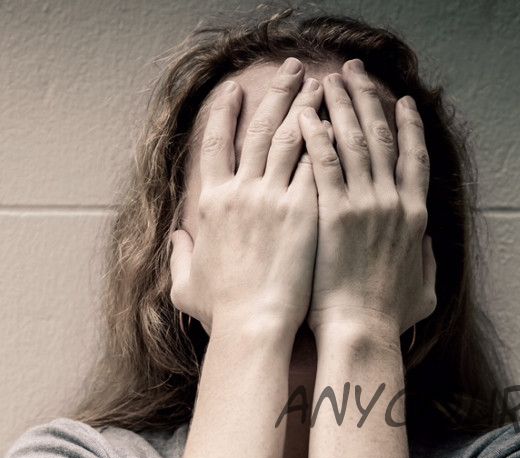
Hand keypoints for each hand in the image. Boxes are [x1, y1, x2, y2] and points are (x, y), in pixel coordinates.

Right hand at [169, 58, 323, 337]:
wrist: (255, 325)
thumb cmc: (222, 311)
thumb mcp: (185, 283)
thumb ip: (179, 256)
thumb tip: (178, 239)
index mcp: (212, 203)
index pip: (217, 143)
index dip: (225, 112)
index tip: (235, 91)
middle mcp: (241, 191)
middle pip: (259, 128)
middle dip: (276, 93)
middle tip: (292, 70)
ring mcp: (274, 197)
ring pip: (292, 137)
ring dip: (306, 106)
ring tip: (320, 85)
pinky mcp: (305, 210)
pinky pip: (318, 164)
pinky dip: (328, 140)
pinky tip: (341, 123)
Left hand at [297, 59, 436, 340]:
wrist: (360, 332)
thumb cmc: (387, 320)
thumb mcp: (424, 292)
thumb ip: (426, 263)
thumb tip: (426, 248)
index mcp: (415, 215)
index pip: (415, 157)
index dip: (408, 125)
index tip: (401, 101)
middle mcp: (394, 201)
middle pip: (382, 137)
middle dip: (368, 99)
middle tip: (354, 74)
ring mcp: (365, 204)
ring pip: (354, 141)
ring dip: (341, 106)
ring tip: (328, 80)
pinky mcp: (334, 213)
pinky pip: (324, 163)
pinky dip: (316, 135)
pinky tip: (305, 114)